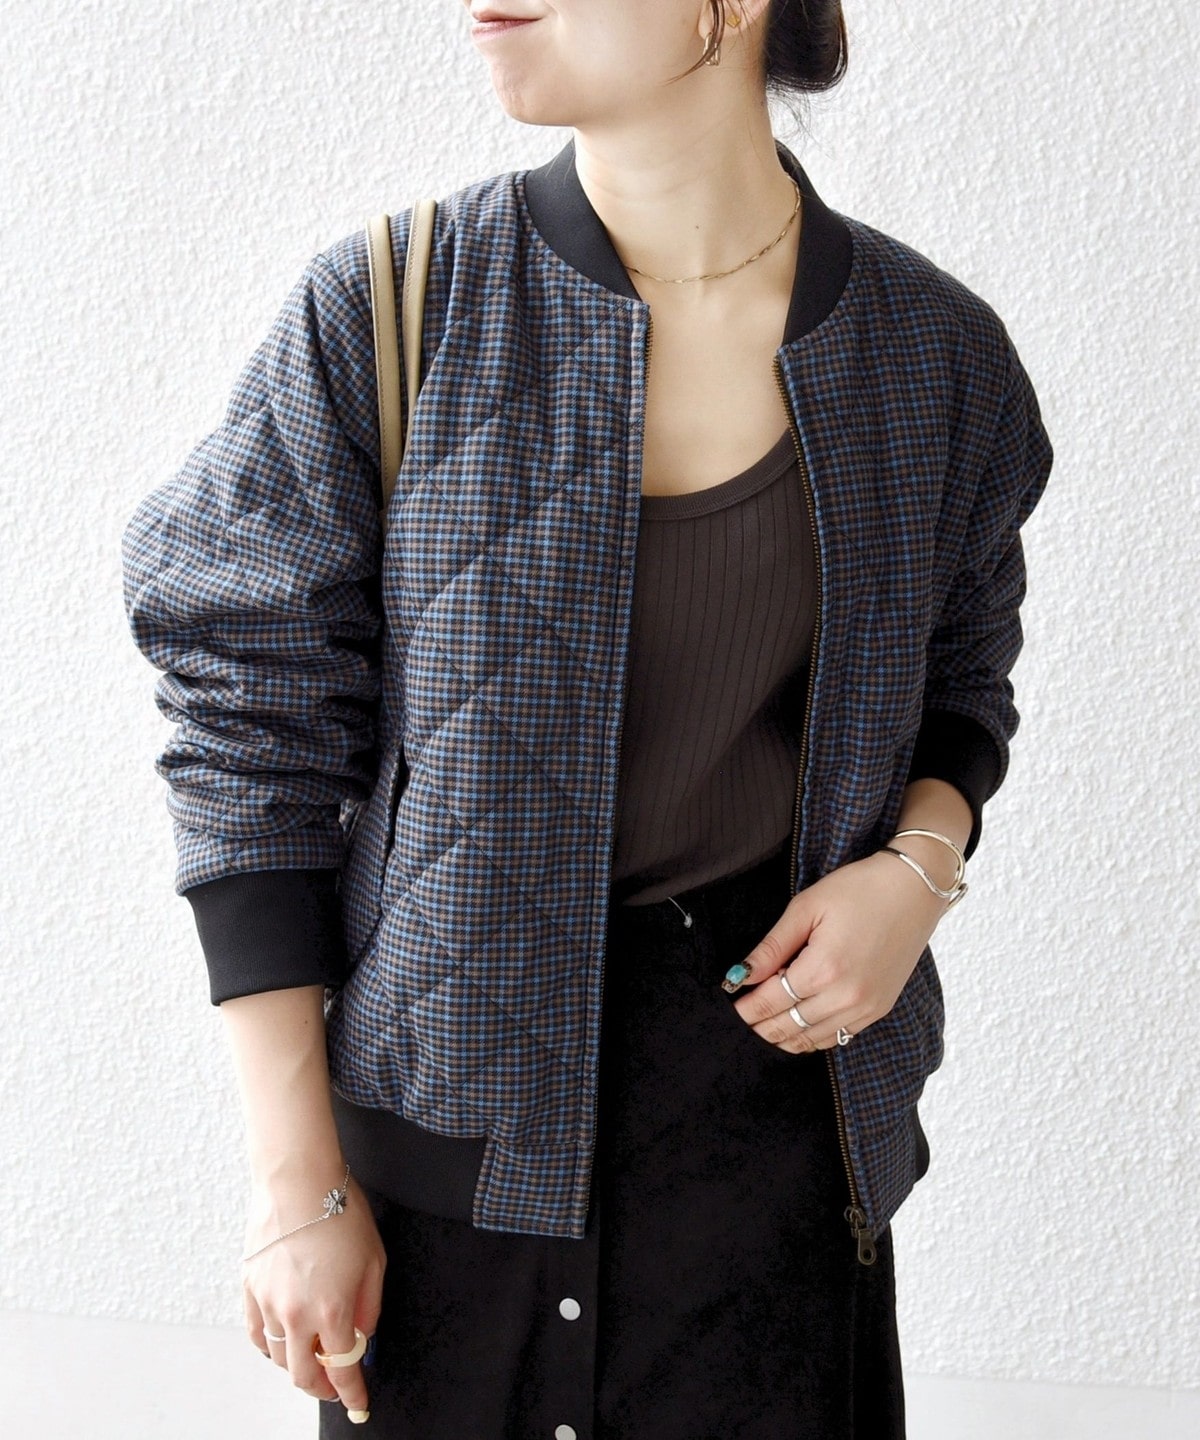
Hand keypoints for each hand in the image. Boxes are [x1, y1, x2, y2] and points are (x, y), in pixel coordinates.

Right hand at [242, 1174, 385, 1419]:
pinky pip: (258, 1334)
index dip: (352, 1394)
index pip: (342, 1370)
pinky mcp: (249, 1289)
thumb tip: (362, 1337)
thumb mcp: (374, 1260)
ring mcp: (269, 1304)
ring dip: (297, 1364)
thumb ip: (369, 1307)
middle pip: (304, 1376)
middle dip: (322, 1388)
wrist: (299, 1180)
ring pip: (279, 1357)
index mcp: (333, 1310)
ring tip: (312, 1356)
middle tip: (334, 1386)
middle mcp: (297, 1315)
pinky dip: (271, 1346)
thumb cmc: (340, 1212)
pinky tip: (283, 1342)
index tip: (358, 1405)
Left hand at [730, 851, 948, 1051]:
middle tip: (740, 1022)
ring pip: (813, 1038)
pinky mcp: (879, 1009)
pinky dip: (813, 1036)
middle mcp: (846, 997)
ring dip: (784, 1037)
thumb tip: (740, 975)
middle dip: (759, 1027)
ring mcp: (866, 1007)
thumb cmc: (860, 889)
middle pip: (789, 1026)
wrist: (915, 889)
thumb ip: (772, 947)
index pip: (771, 1001)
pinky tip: (797, 1026)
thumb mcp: (806, 907)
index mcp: (824, 969)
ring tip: (762, 1025)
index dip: (746, 1009)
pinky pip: (839, 1037)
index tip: (729, 1010)